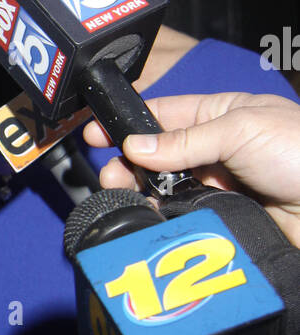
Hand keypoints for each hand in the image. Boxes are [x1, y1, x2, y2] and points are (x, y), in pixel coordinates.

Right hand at [83, 92, 299, 246]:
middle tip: (112, 177)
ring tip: (131, 200)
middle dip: (129, 165)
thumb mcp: (240, 129)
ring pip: (166, 191)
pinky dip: (166, 220)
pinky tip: (155, 219)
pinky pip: (184, 220)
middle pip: (157, 157)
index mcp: (220, 115)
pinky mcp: (223, 220)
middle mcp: (216, 151)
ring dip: (145, 194)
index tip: (95, 133)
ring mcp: (219, 187)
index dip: (128, 123)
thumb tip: (136, 147)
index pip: (163, 113)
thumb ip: (185, 140)